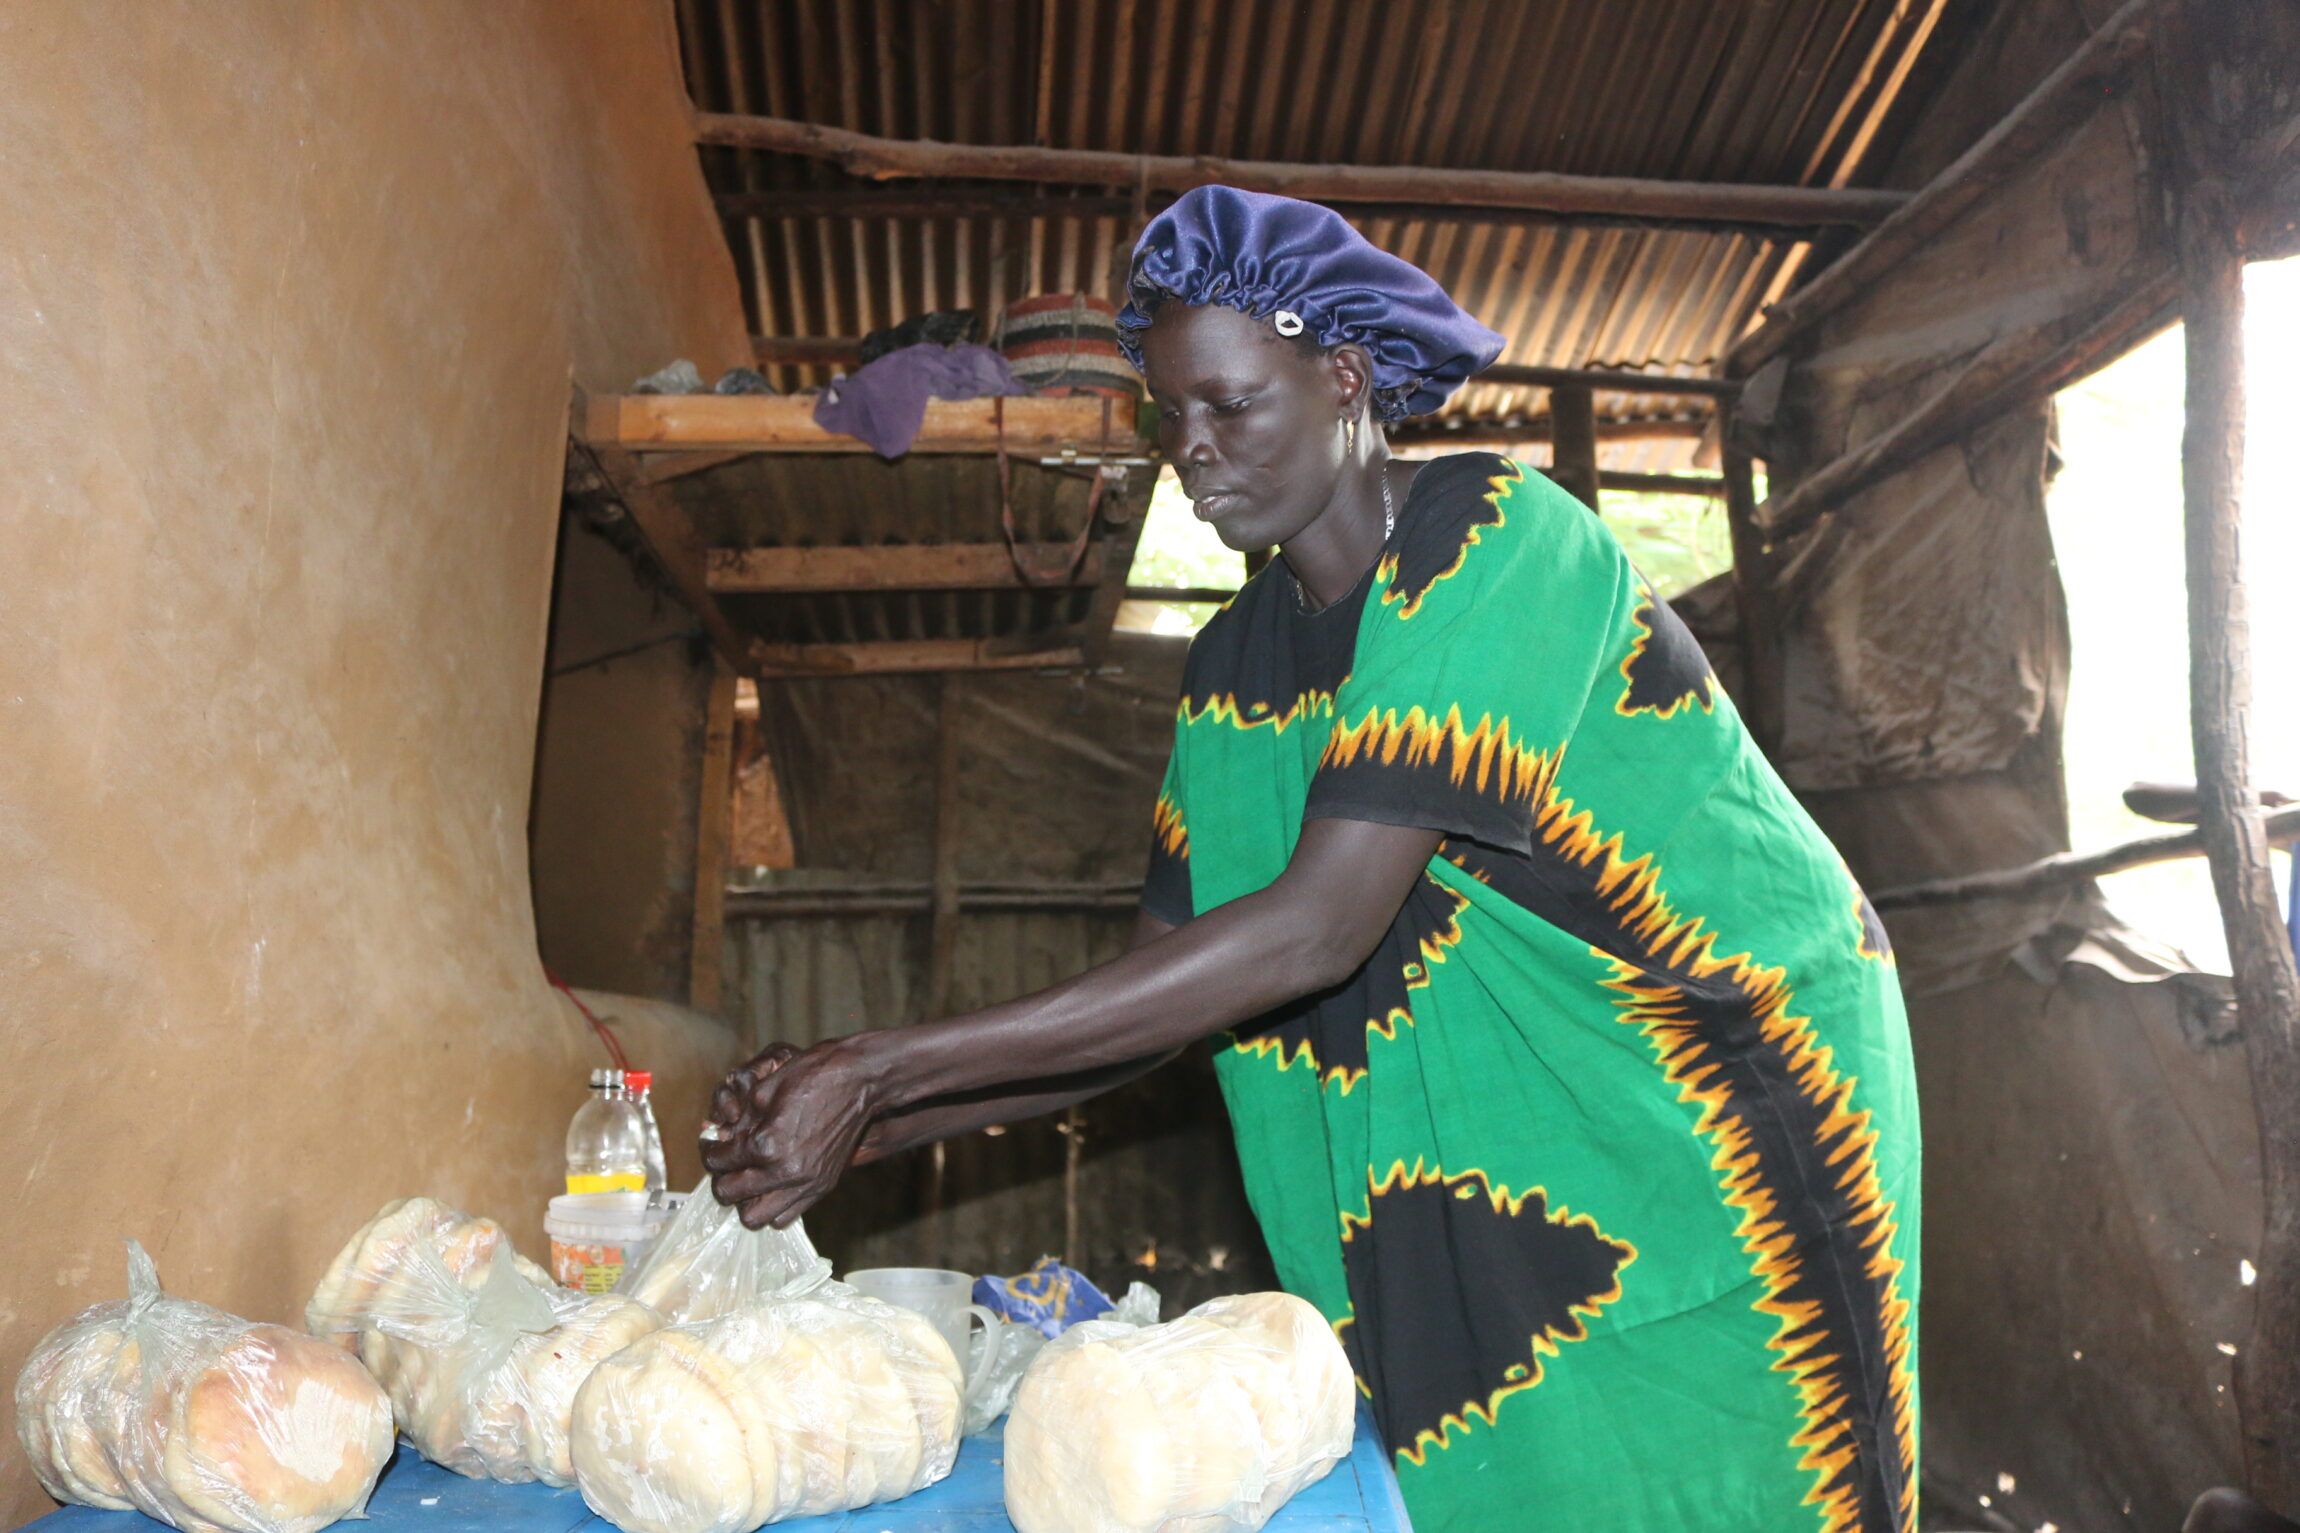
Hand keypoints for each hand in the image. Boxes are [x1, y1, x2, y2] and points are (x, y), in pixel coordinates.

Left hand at [700, 1039, 880, 1229]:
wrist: (858, 1081)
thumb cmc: (811, 1077)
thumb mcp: (764, 1091)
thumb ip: (737, 1122)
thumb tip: (720, 1139)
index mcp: (766, 1144)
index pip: (719, 1162)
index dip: (709, 1151)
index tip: (712, 1145)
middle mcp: (785, 1171)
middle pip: (730, 1195)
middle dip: (721, 1179)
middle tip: (726, 1164)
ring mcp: (806, 1184)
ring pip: (756, 1217)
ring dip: (745, 1200)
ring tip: (749, 1179)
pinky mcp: (822, 1187)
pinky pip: (786, 1216)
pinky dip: (772, 1205)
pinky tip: (773, 1182)